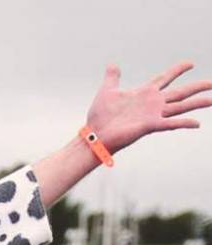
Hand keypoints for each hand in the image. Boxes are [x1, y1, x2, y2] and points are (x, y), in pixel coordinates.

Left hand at [87, 61, 211, 151]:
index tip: (191, 63)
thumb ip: (112, 77)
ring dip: (197, 103)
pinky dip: (183, 123)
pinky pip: (170, 124)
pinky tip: (197, 123)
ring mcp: (153, 114)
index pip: (165, 78)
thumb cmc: (99, 117)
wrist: (94, 135)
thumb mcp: (107, 91)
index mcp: (144, 93)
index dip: (177, 70)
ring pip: (180, 106)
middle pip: (180, 92)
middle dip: (197, 86)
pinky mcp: (150, 126)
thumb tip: (112, 64)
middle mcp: (152, 103)